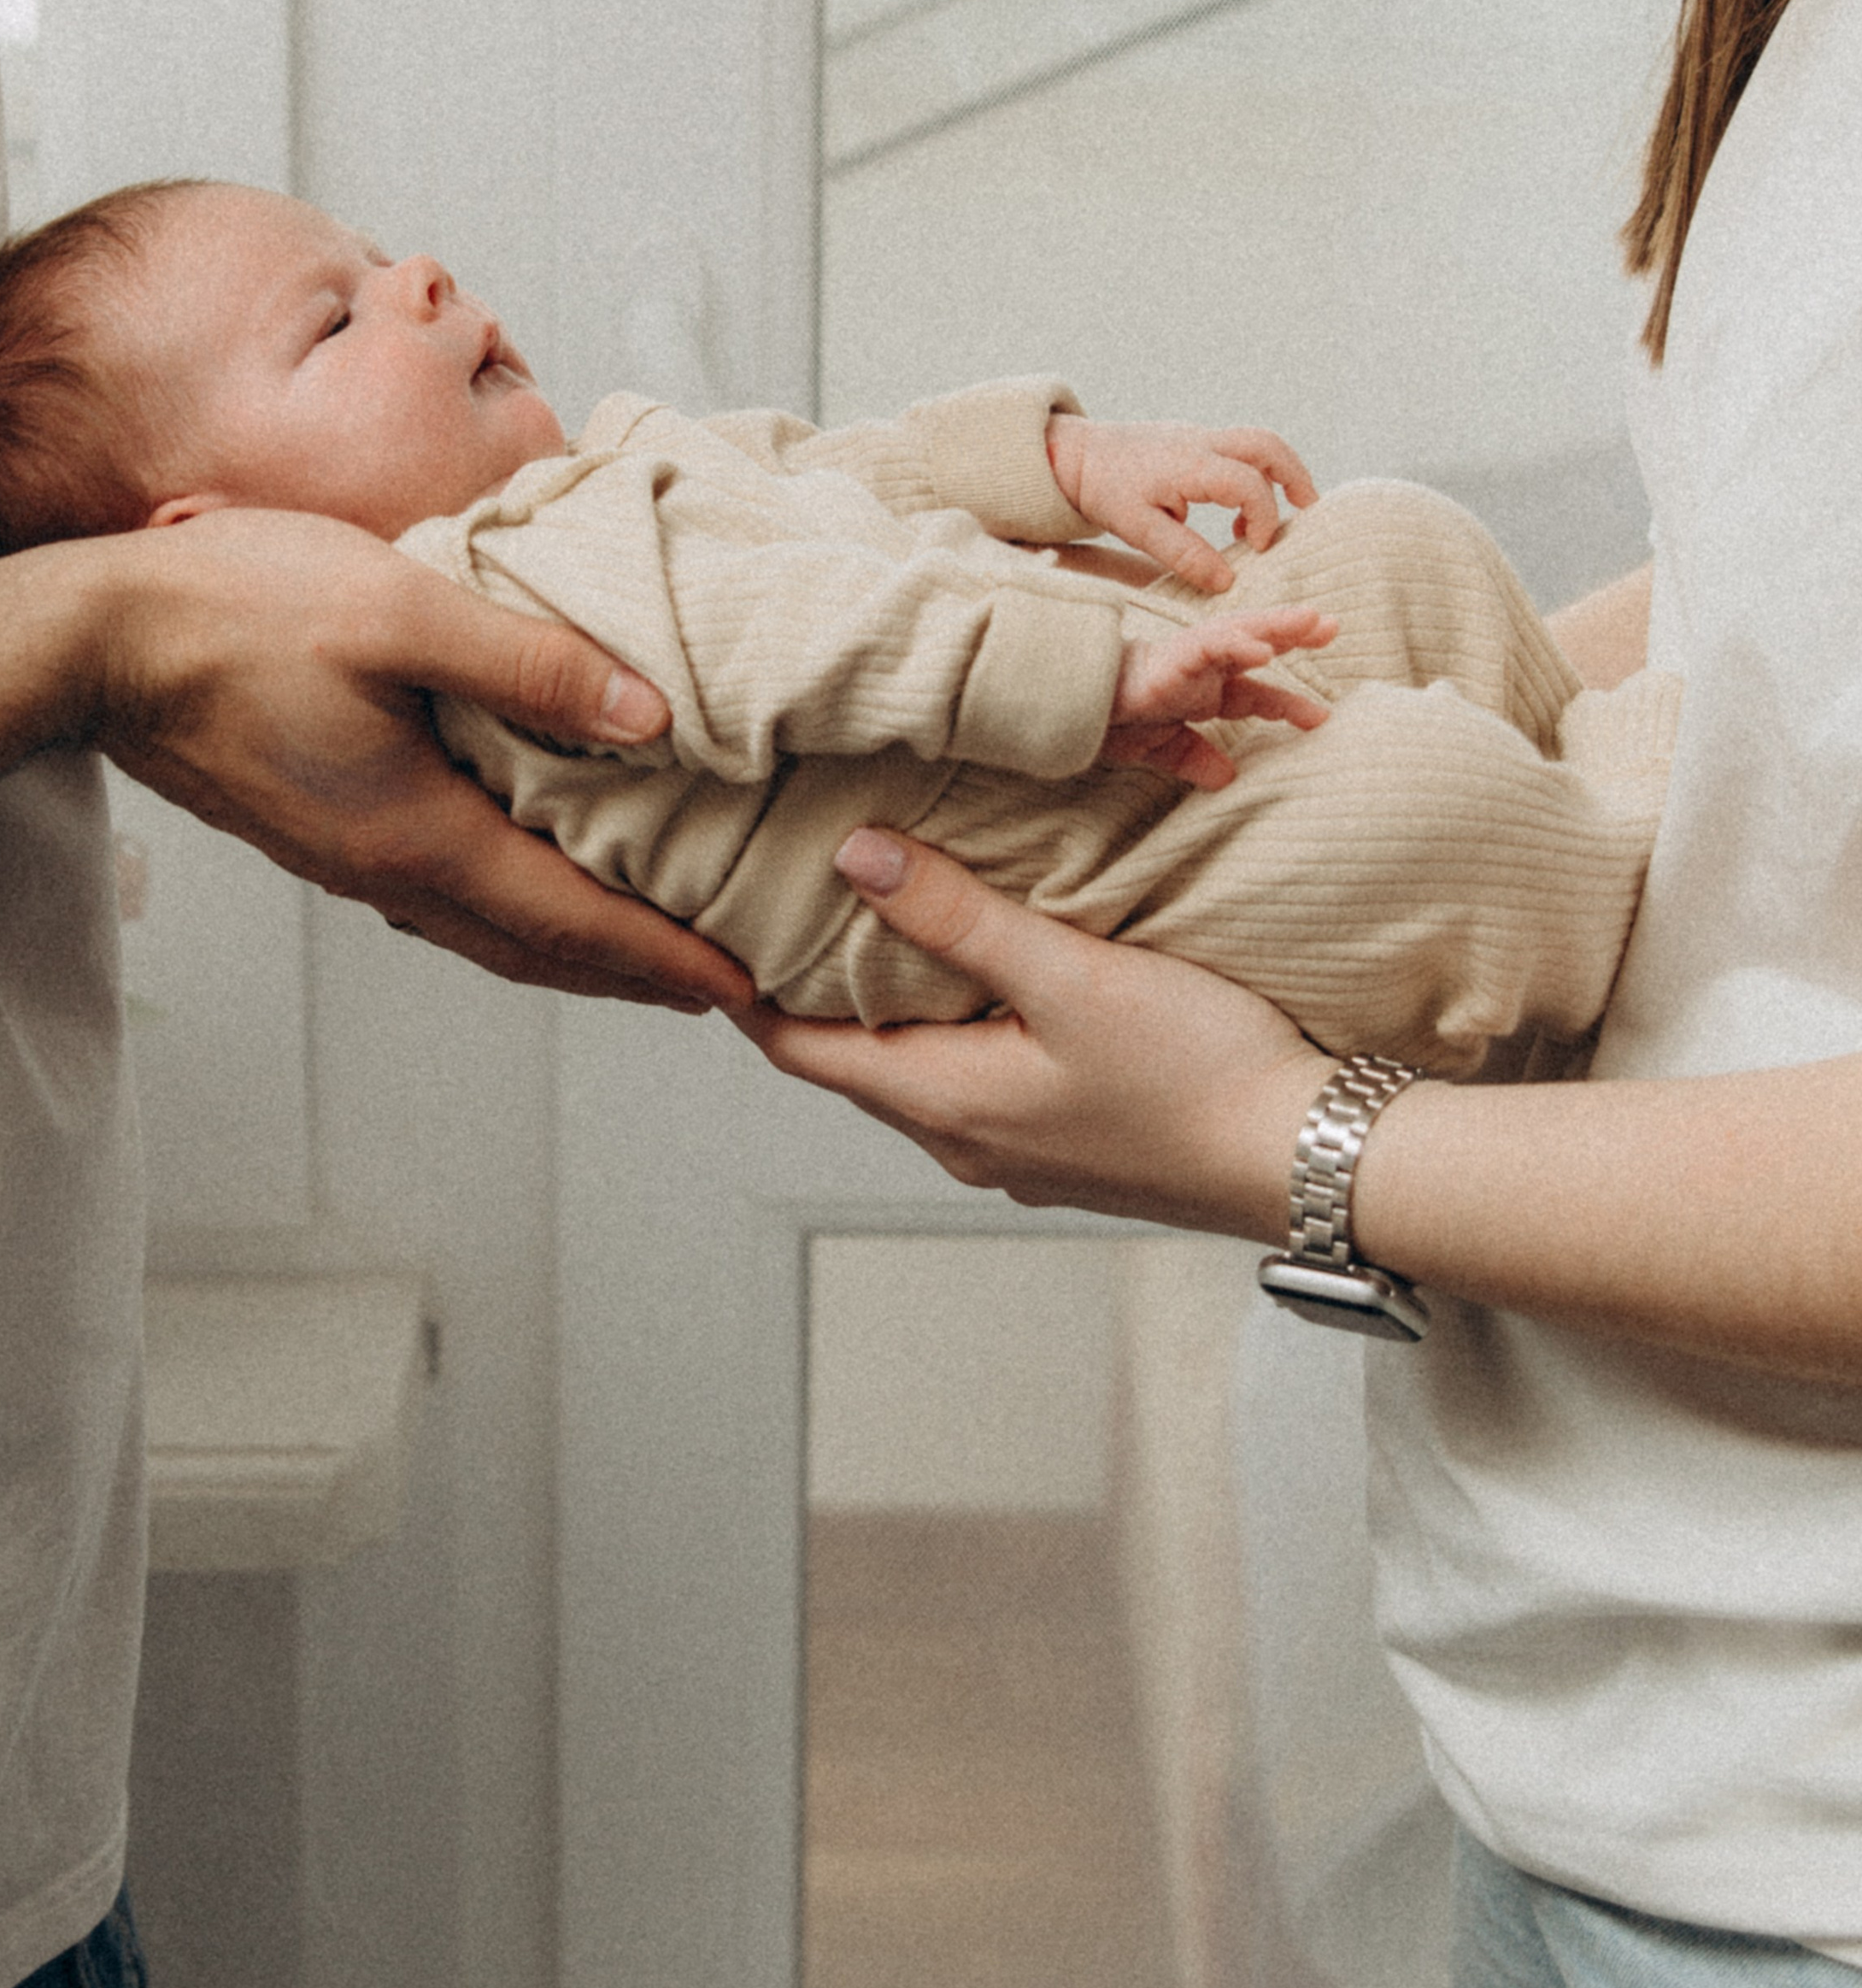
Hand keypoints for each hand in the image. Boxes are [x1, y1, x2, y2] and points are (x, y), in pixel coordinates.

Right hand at [84, 508, 753, 1010]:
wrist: (92, 646)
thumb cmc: (236, 613)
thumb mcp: (400, 610)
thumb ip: (530, 664)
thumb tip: (647, 718)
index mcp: (421, 835)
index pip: (573, 922)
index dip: (662, 954)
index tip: (736, 983)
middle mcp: (389, 873)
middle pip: (538, 951)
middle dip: (631, 974)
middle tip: (712, 989)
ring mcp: (350, 864)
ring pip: (487, 936)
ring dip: (570, 953)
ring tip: (635, 955)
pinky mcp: (322, 838)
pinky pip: (442, 904)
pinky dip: (508, 918)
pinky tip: (520, 890)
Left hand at [735, 829, 1329, 1229]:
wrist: (1311, 1162)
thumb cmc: (1197, 1072)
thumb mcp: (1068, 976)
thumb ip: (958, 919)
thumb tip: (854, 861)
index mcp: (942, 1103)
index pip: (800, 1050)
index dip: (746, 993)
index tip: (711, 930)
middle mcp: (964, 1142)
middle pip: (851, 1061)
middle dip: (812, 992)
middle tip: (785, 910)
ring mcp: (1017, 1155)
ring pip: (915, 1072)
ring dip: (888, 1009)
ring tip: (875, 931)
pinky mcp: (1067, 1149)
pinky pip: (974, 1084)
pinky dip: (951, 1030)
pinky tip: (981, 984)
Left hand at [1047, 415, 1316, 593]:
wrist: (1075, 454)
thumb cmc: (1103, 489)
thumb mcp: (1138, 528)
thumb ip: (1183, 553)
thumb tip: (1225, 580)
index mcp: (1190, 464)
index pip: (1248, 484)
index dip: (1264, 518)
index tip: (1258, 549)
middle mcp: (1202, 443)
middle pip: (1268, 445)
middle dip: (1296, 478)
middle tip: (1308, 514)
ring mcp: (1200, 437)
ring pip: (1258, 441)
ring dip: (1280, 474)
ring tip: (1284, 514)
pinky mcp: (1195, 441)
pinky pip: (1239, 449)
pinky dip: (1255, 475)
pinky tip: (1238, 515)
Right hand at [1105, 605, 1335, 786]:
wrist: (1072, 711)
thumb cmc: (1109, 721)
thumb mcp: (1161, 748)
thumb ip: (1194, 758)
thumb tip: (1227, 779)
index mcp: (1201, 690)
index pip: (1253, 692)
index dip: (1287, 702)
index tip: (1321, 717)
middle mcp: (1200, 668)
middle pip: (1255, 646)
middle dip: (1293, 633)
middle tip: (1332, 626)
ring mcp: (1187, 658)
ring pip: (1239, 633)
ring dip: (1277, 626)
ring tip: (1314, 621)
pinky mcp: (1170, 657)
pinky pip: (1209, 646)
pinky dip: (1237, 646)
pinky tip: (1263, 651)